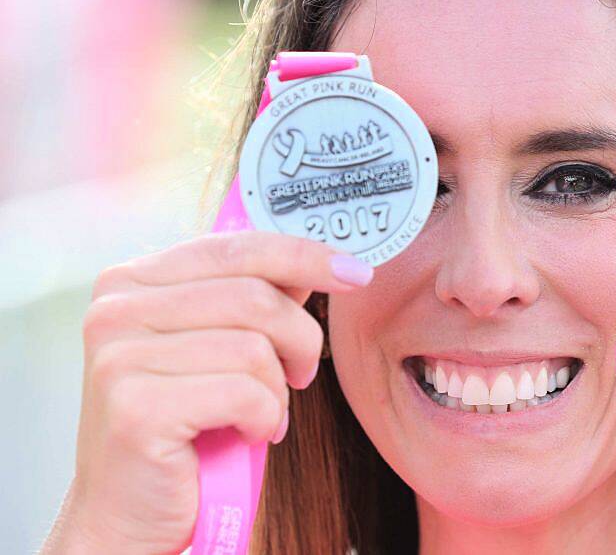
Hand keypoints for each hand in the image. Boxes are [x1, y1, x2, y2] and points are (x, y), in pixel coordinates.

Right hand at [38, 231, 372, 554]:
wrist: (126, 515)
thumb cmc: (182, 429)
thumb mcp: (216, 347)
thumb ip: (251, 299)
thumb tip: (317, 264)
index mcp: (132, 280)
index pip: (237, 246)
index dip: (304, 255)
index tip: (354, 273)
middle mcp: (116, 309)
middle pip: (256, 296)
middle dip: (300, 339)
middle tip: (300, 373)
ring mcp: (119, 357)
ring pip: (255, 347)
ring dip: (278, 390)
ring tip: (263, 414)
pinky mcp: (136, 407)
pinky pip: (246, 393)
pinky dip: (265, 418)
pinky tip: (248, 434)